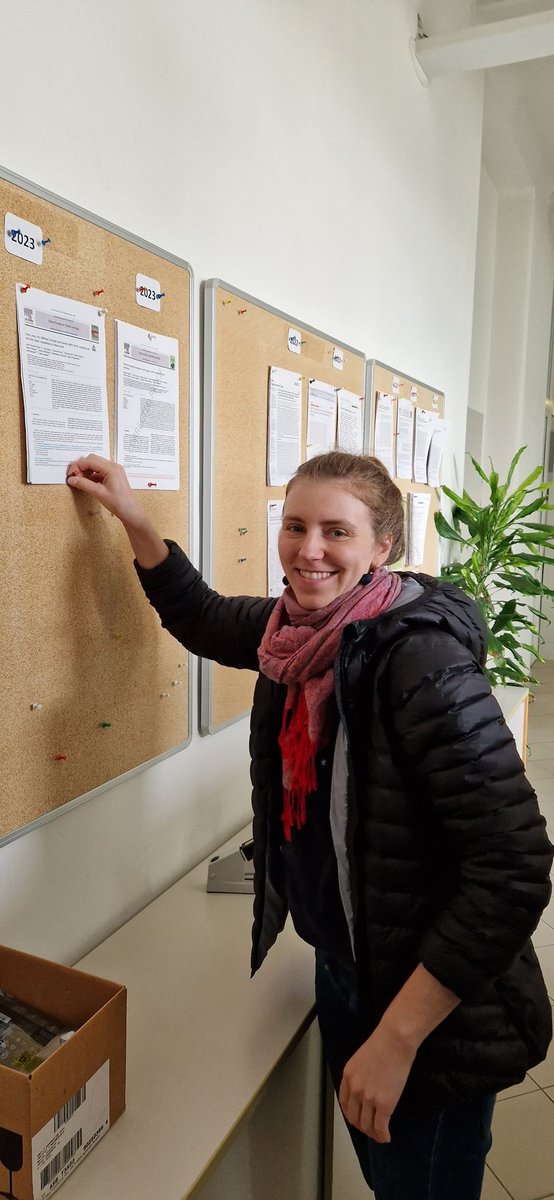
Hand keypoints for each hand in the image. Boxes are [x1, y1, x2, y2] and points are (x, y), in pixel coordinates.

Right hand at [66, 454, 168, 566]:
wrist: (131, 512)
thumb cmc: (119, 503)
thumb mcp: (99, 493)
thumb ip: (84, 484)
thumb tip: (71, 479)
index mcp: (111, 468)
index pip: (89, 460)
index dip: (77, 466)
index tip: (70, 475)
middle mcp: (113, 466)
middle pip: (92, 460)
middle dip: (81, 467)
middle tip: (74, 477)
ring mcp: (114, 471)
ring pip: (95, 465)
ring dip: (86, 471)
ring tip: (80, 481)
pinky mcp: (113, 476)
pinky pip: (99, 471)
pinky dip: (91, 475)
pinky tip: (87, 483)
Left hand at [338, 1025, 415, 1142]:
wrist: (395, 1040)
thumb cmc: (383, 1042)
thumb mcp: (362, 1058)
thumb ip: (360, 1074)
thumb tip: (367, 1087)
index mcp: (348, 1076)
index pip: (345, 1104)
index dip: (352, 1115)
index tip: (358, 1119)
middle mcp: (355, 1089)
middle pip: (354, 1117)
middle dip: (362, 1127)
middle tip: (370, 1130)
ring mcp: (368, 1098)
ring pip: (367, 1125)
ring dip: (373, 1133)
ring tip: (379, 1135)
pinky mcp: (384, 1104)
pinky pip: (380, 1127)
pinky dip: (383, 1136)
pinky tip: (387, 1137)